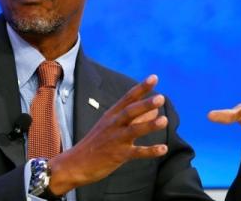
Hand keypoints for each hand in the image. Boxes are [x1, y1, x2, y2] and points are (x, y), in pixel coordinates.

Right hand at [49, 75, 167, 194]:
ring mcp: (115, 140)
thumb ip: (130, 118)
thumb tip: (153, 111)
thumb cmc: (95, 144)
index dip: (141, 88)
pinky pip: (136, 152)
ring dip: (149, 125)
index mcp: (111, 115)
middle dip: (145, 104)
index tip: (154, 78)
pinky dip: (150, 151)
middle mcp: (113, 125)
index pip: (128, 98)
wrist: (75, 163)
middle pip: (130, 111)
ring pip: (134, 130)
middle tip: (161, 97)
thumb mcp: (108, 126)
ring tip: (165, 120)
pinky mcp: (117, 155)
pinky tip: (163, 149)